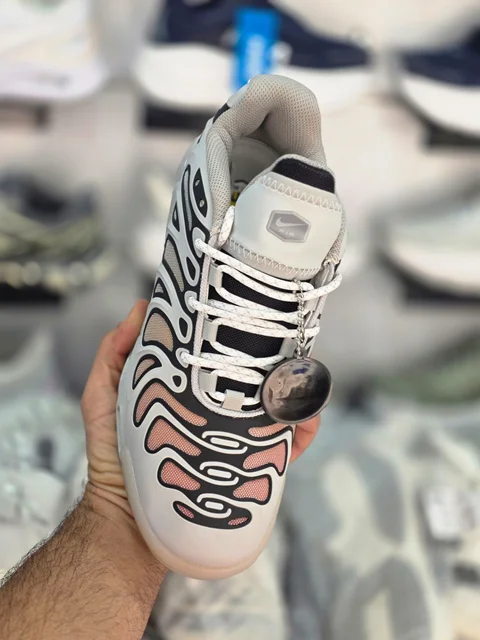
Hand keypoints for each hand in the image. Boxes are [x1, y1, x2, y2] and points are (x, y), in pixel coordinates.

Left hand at [81, 299, 319, 517]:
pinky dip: (303, 430)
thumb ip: (113, 355)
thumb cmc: (113, 455)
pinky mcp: (250, 468)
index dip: (238, 336)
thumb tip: (141, 308)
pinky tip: (306, 418)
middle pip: (258, 379)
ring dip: (298, 390)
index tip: (251, 314)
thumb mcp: (104, 397)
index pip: (221, 357)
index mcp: (192, 390)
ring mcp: (237, 439)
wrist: (127, 520)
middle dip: (277, 359)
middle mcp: (219, 411)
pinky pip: (286, 448)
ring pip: (280, 407)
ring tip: (301, 379)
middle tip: (287, 344)